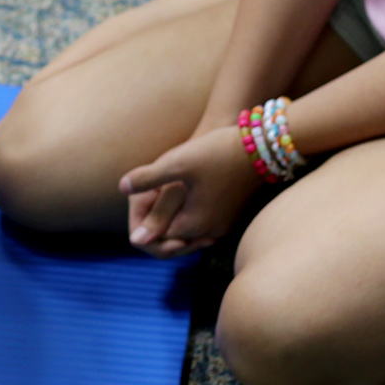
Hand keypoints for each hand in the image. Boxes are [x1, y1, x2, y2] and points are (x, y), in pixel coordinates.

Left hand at [119, 125, 259, 256]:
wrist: (262, 146)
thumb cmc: (216, 153)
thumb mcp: (176, 163)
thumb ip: (147, 180)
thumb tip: (122, 189)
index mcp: (191, 225)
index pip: (154, 237)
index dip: (142, 216)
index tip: (144, 192)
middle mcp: (209, 233)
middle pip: (170, 238)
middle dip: (156, 219)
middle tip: (149, 193)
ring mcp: (223, 227)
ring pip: (187, 231)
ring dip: (173, 216)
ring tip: (165, 191)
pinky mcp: (233, 217)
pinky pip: (203, 223)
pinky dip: (190, 213)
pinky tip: (186, 192)